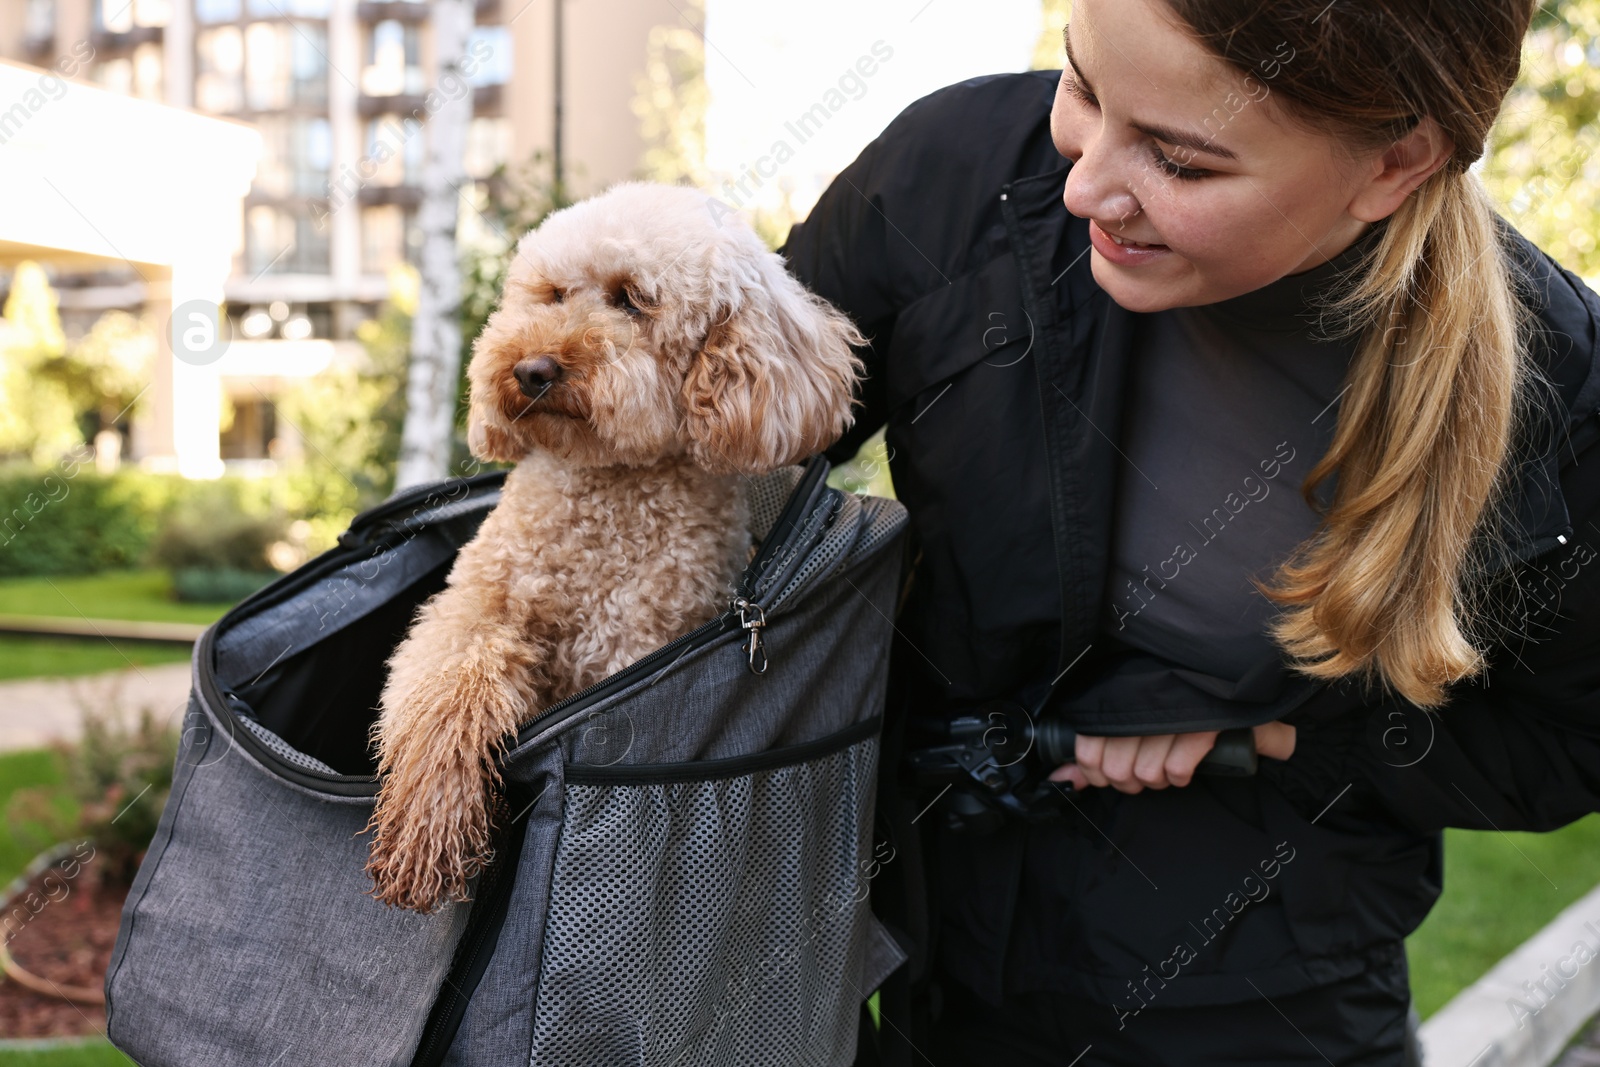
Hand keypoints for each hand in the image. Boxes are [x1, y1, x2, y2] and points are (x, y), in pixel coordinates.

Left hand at [1049, 722, 1295, 792]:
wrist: (1218, 677)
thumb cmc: (1162, 699)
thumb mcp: (1122, 717)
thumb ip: (1092, 751)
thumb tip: (1061, 780)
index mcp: (1112, 698)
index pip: (1087, 753)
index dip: (1097, 775)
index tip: (1108, 775)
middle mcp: (1136, 703)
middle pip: (1116, 771)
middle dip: (1130, 781)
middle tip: (1142, 772)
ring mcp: (1168, 715)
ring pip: (1145, 774)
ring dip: (1157, 779)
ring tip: (1165, 765)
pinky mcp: (1200, 726)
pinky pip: (1176, 771)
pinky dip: (1180, 775)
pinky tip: (1184, 764)